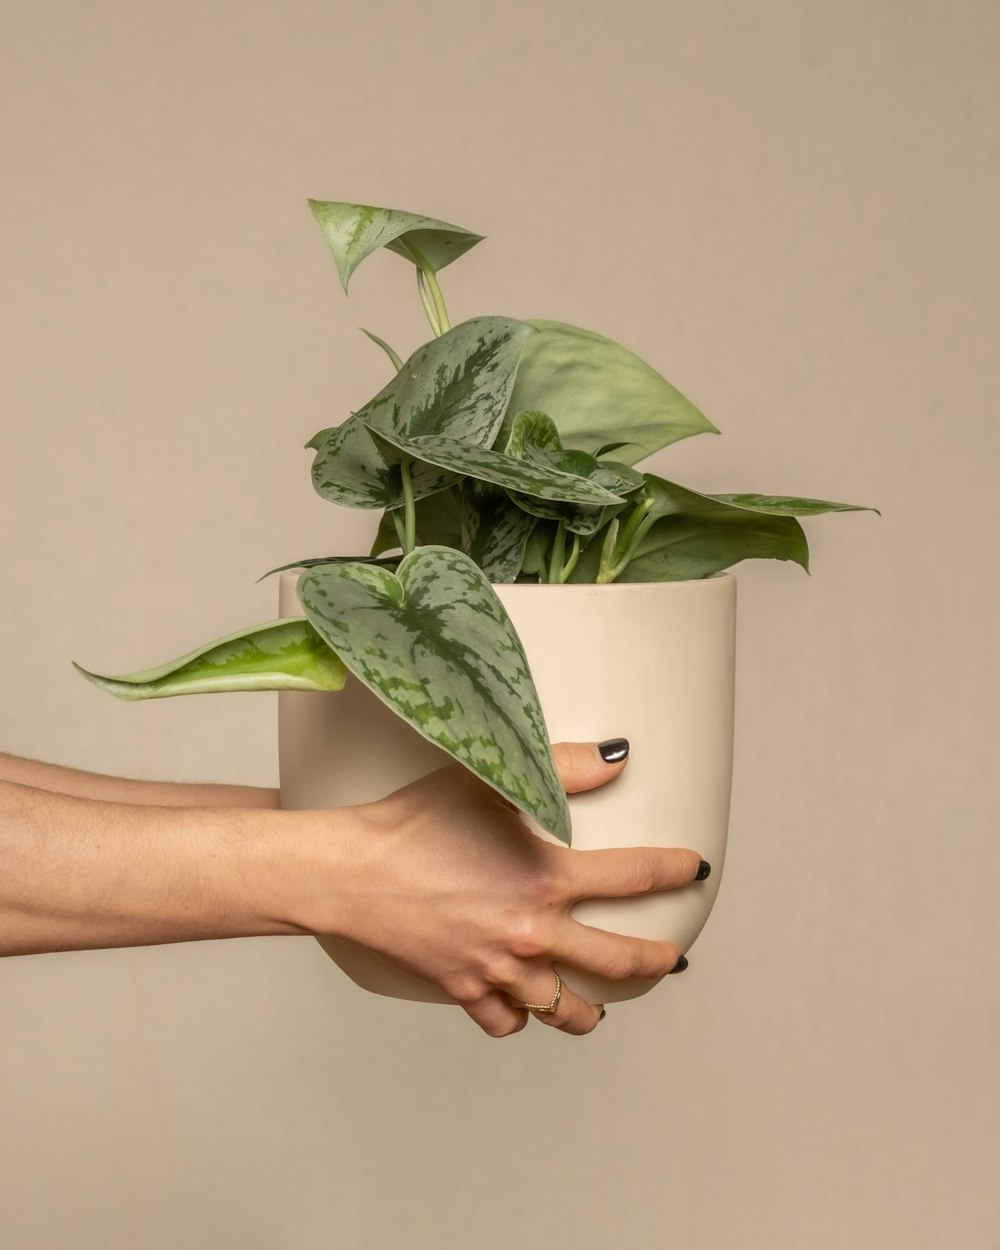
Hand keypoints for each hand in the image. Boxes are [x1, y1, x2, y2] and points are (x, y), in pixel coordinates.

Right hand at [319, 742, 704, 1037]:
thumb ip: (561, 768)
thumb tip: (616, 758)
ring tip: (601, 1005)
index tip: (696, 869)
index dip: (675, 871)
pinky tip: (524, 1009)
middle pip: (621, 960)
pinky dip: (518, 1019)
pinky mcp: (465, 989)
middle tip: (672, 959)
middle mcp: (534, 931)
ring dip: (591, 1010)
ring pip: (566, 1010)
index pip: (636, 877)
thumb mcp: (490, 780)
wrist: (352, 872)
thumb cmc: (415, 821)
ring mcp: (501, 968)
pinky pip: (505, 1022)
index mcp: (548, 877)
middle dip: (657, 961)